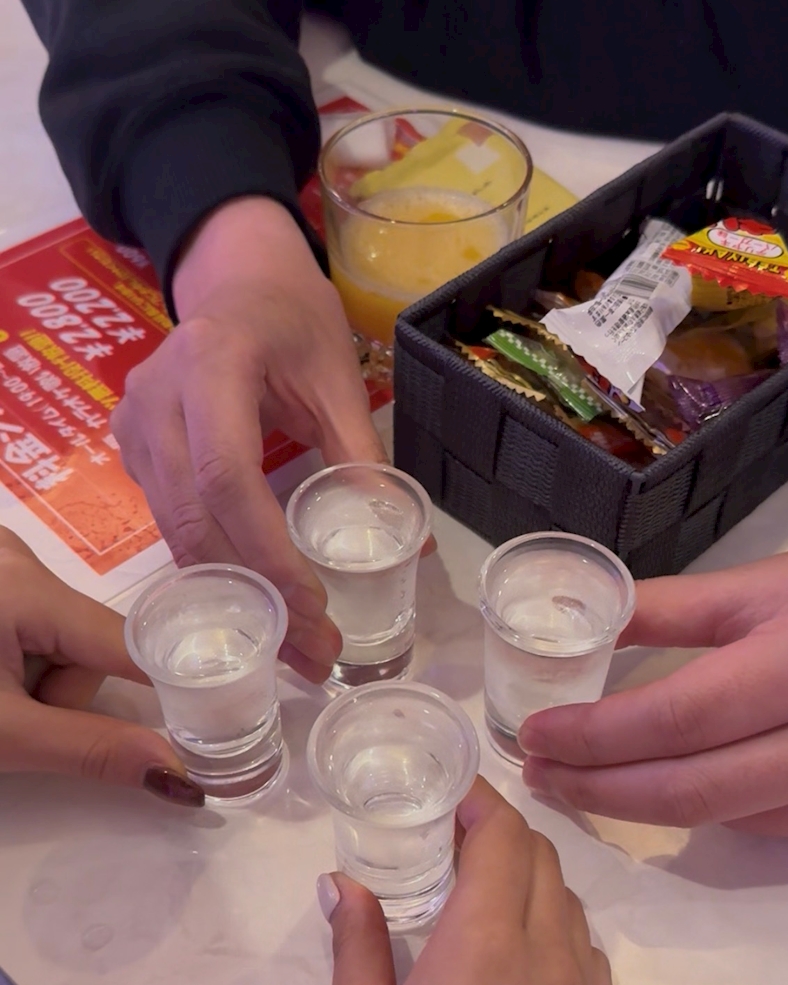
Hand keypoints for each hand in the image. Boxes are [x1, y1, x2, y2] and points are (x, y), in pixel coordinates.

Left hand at [0, 529, 202, 805]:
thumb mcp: (4, 736)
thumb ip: (92, 751)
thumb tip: (183, 781)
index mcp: (28, 585)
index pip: (126, 645)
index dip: (162, 687)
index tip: (205, 723)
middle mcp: (19, 556)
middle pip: (89, 644)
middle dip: (62, 693)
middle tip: (13, 719)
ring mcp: (1, 563)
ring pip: (61, 637)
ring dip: (39, 680)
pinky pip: (34, 622)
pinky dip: (19, 659)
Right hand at [111, 196, 387, 683]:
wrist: (235, 279)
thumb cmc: (292, 318)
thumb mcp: (338, 376)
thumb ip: (363, 455)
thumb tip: (406, 541)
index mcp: (212, 363)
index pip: (228, 475)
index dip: (266, 550)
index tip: (314, 607)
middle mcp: (157, 396)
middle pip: (195, 517)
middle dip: (255, 594)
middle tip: (310, 656)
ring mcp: (135, 422)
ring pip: (175, 531)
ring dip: (234, 597)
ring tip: (293, 649)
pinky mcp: (133, 447)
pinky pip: (169, 523)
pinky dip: (214, 569)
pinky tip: (257, 607)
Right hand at [319, 777, 614, 984]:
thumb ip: (357, 945)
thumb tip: (342, 880)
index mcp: (484, 947)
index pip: (504, 838)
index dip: (480, 802)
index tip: (448, 794)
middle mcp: (549, 961)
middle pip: (544, 862)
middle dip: (502, 836)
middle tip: (451, 845)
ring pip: (572, 908)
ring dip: (533, 884)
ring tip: (482, 902)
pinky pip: (591, 961)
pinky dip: (559, 934)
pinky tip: (522, 964)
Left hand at [520, 542, 787, 847]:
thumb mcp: (777, 584)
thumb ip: (680, 607)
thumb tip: (592, 619)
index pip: (678, 718)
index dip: (596, 736)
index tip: (535, 735)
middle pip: (691, 790)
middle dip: (598, 789)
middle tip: (539, 775)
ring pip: (727, 820)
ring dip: (641, 808)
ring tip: (582, 781)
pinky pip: (771, 828)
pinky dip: (709, 813)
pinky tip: (668, 790)